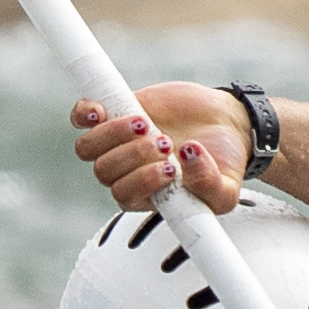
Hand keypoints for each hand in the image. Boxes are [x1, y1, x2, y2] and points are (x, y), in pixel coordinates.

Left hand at [71, 82, 256, 212]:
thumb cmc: (223, 161)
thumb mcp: (227, 187)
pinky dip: (84, 114)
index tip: (170, 170)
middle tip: (165, 142)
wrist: (226, 123)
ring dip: (112, 135)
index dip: (140, 182)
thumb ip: (209, 186)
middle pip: (104, 171)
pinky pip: (81, 118)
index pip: (125, 196)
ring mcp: (117, 142)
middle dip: (133, 156)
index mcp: (148, 195)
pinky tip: (100, 111)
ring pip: (88, 148)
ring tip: (145, 124)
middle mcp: (127, 171)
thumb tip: (186, 157)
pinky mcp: (115, 112)